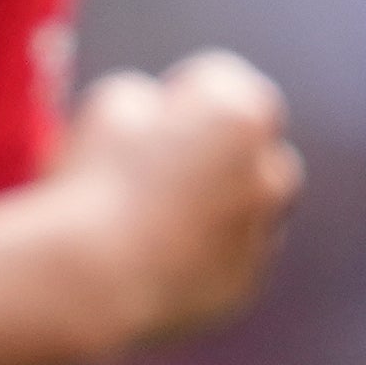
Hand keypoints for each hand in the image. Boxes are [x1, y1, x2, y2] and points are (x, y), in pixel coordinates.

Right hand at [51, 54, 301, 350]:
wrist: (95, 277)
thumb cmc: (96, 179)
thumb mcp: (112, 103)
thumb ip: (152, 100)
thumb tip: (156, 118)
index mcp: (241, 113)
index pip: (228, 83)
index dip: (187, 94)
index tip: (156, 113)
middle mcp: (270, 169)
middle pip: (255, 144)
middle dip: (220, 148)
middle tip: (163, 162)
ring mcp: (263, 231)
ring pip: (252, 203)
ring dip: (222, 199)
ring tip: (159, 212)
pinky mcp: (247, 281)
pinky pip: (233, 256)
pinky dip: (208, 252)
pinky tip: (157, 256)